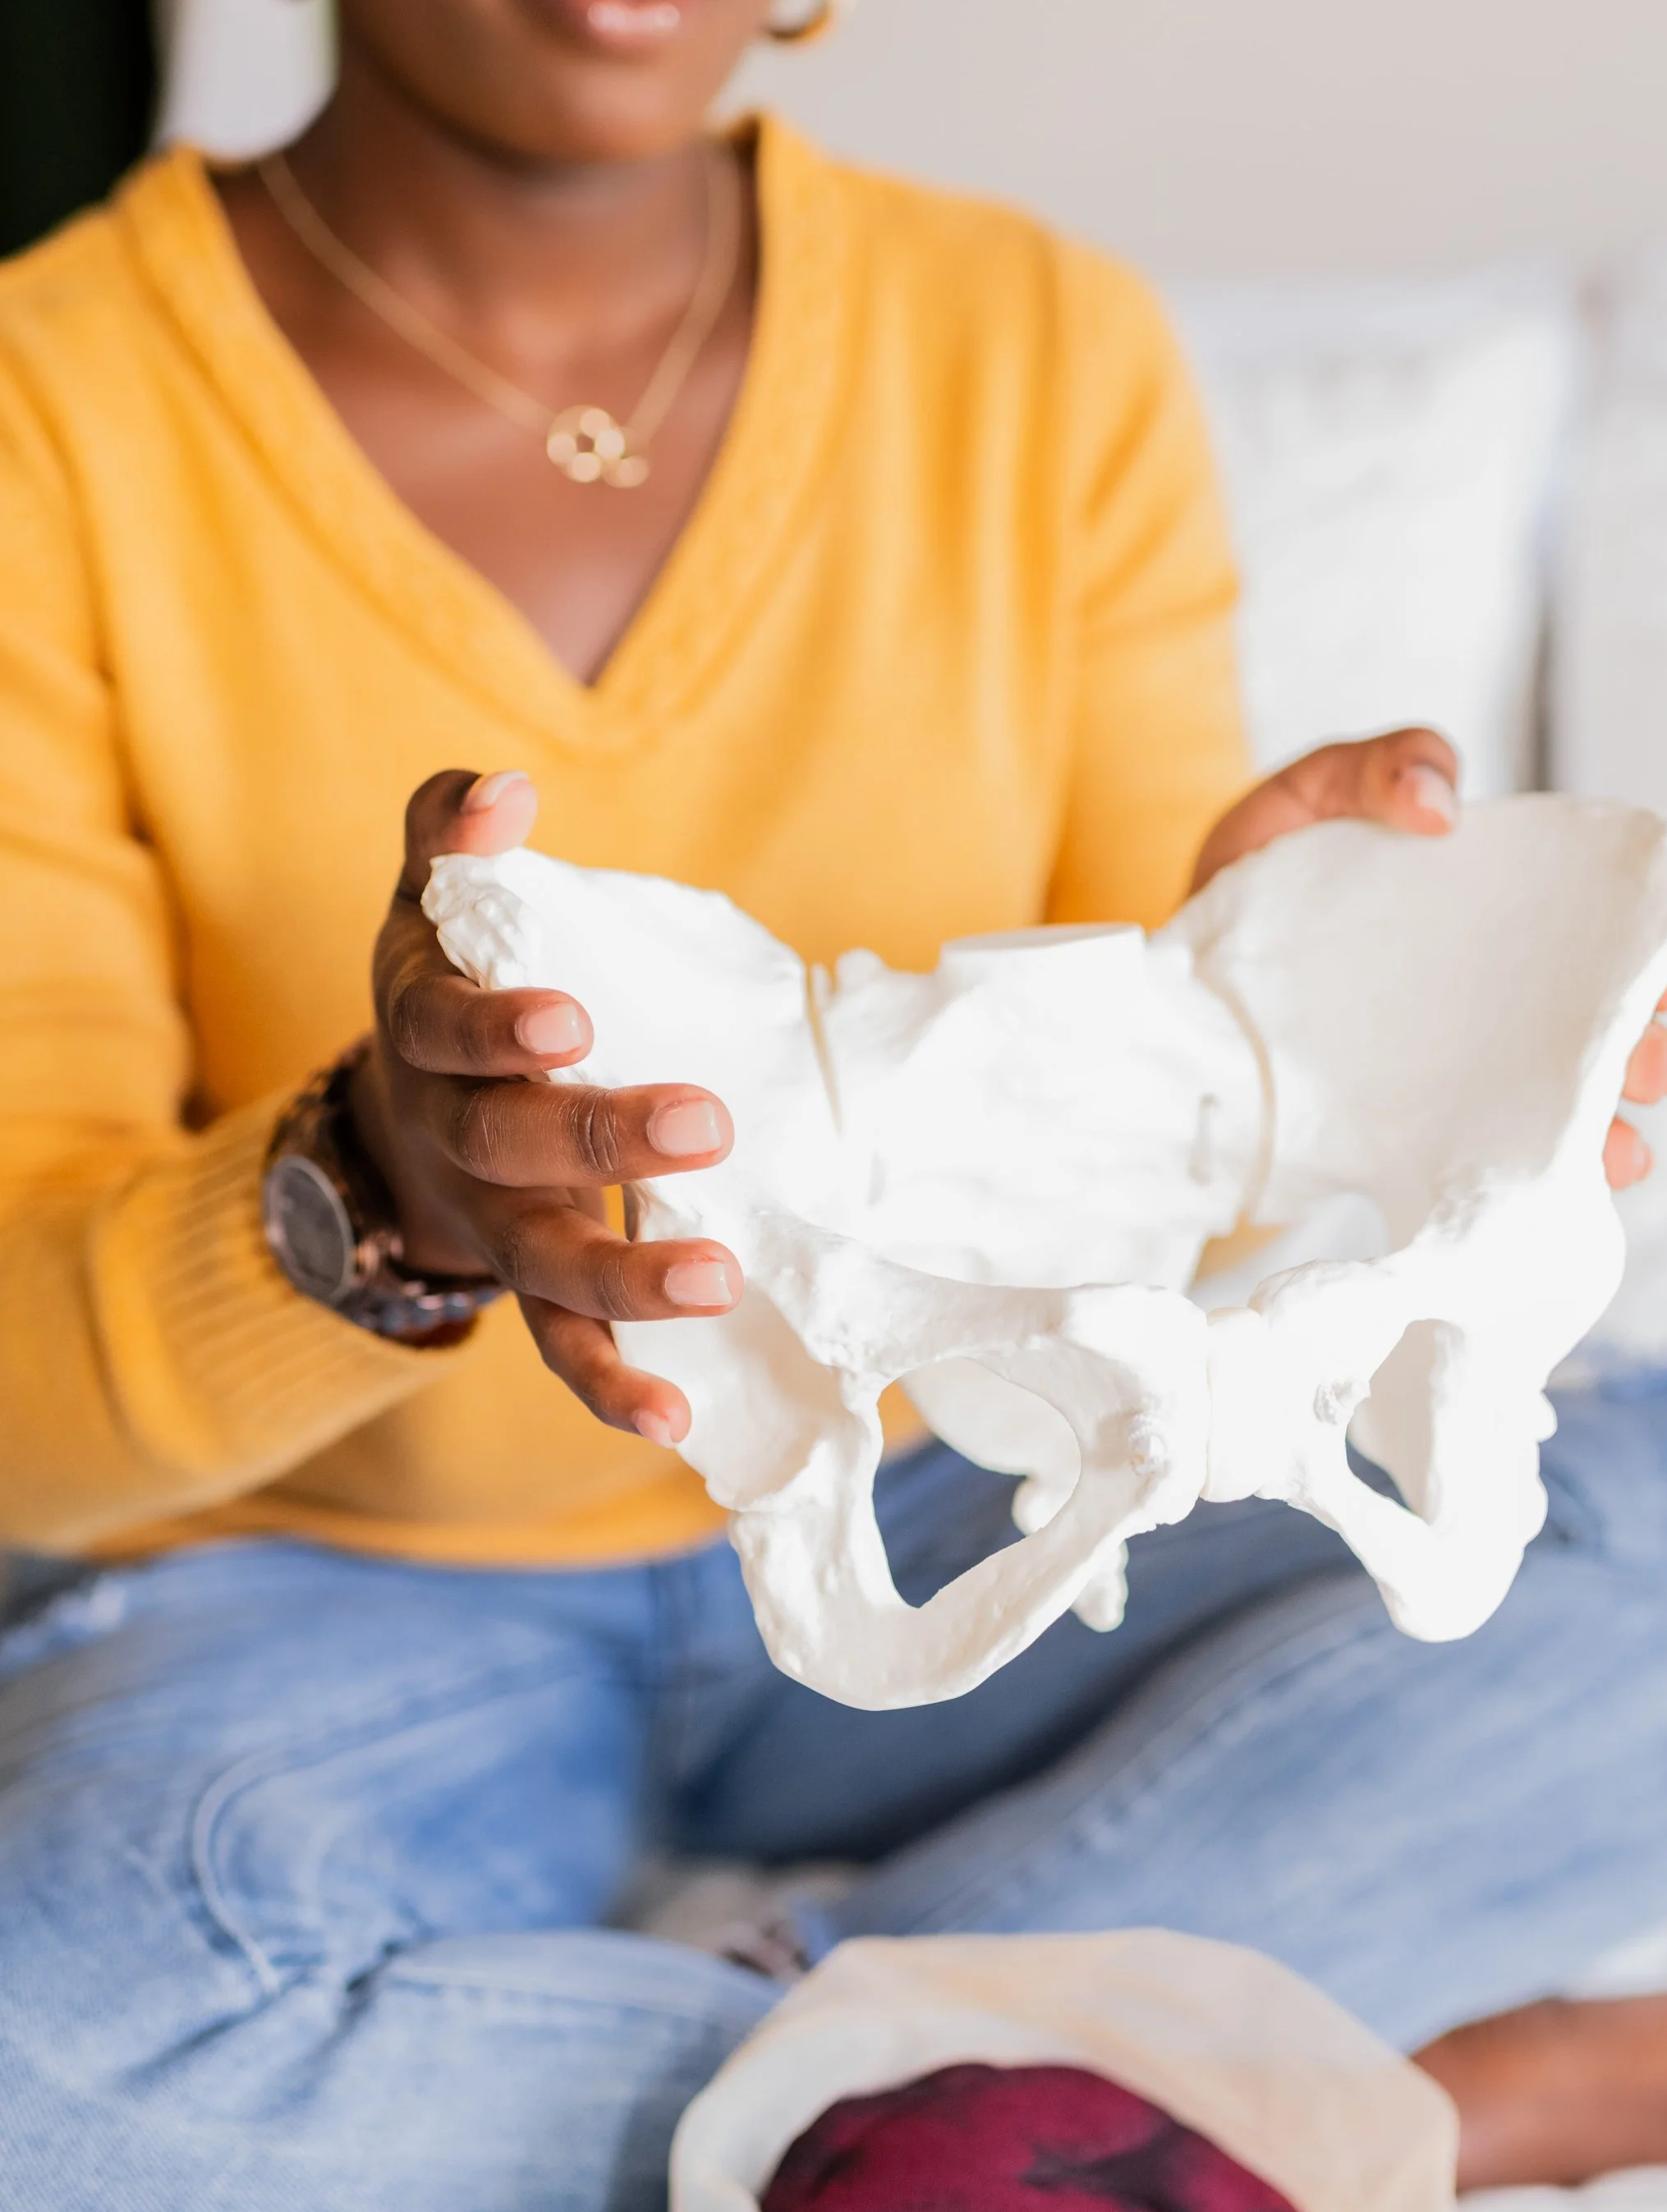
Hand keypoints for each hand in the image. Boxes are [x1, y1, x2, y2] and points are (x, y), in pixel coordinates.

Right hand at [352, 768, 738, 1445]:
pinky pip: (564, 1350)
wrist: (406, 1123)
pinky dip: (613, 1389)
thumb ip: (450, 831)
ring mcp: (496, 1223)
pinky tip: (674, 1424)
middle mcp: (458, 1137)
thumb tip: (503, 787)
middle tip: (708, 1121)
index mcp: (431, 1034)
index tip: (569, 1018)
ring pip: (546, 1267)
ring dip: (625, 1281)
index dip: (498, 1028)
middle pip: (513, 1146)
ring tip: (715, 1281)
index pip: (447, 1029)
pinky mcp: (536, 1285)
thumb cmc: (451, 990)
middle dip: (603, 1137)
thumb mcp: (432, 904)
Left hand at [1188, 729, 1666, 1190]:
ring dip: (1600, 1127)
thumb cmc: (1254, 873)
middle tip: (1656, 1070)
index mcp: (1483, 906)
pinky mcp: (1403, 1124)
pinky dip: (1529, 1175)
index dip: (1644, 947)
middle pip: (1585, 1021)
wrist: (1169, 978)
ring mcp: (1446, 1061)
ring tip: (1626, 1152)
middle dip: (1637, 1049)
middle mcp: (1480, 989)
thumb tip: (1442, 802)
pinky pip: (1477, 1155)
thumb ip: (1374, 767)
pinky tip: (1571, 1191)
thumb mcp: (1308, 795)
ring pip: (1546, 1097)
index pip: (1588, 924)